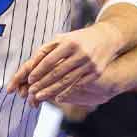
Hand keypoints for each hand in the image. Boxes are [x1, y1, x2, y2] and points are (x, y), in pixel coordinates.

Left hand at [8, 22, 124, 104]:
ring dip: (52, 90)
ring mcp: (89, 64)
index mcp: (70, 43)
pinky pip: (79, 85)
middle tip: (31, 92)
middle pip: (58, 72)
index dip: (39, 71)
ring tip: (40, 97)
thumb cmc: (78, 39)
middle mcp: (80, 53)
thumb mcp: (63, 38)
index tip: (29, 79)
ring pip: (67, 81)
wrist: (106, 38)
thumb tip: (31, 64)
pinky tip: (58, 98)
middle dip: (43, 83)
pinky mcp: (96, 72)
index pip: (50, 59)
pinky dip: (67, 93)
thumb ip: (47, 50)